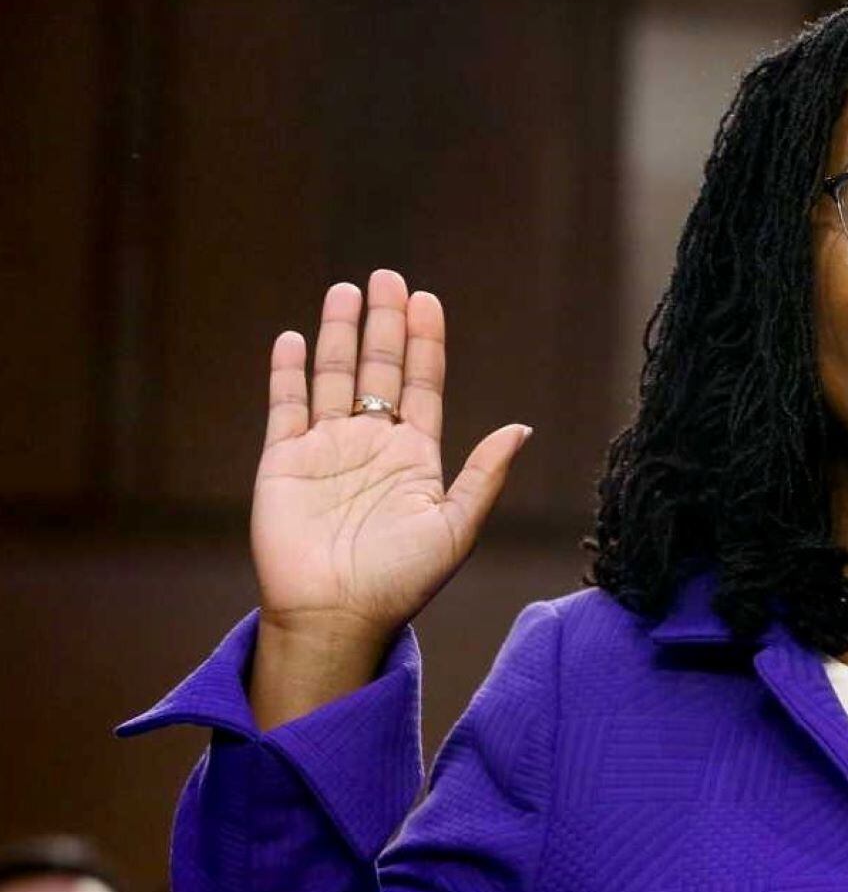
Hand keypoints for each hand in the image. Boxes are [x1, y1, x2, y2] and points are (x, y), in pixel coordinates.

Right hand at [251, 269, 530, 654]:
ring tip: (346, 291)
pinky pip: (285, 405)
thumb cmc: (401, 581)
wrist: (336, 615)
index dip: (425, 342)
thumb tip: (521, 429)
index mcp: (415, 457)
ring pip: (334, 377)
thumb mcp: (456, 527)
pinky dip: (288, 371)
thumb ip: (484, 475)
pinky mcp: (283, 461)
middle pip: (380, 370)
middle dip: (385, 323)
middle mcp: (372, 445)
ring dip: (340, 335)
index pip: (422, 385)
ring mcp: (326, 449)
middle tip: (388, 276)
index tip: (428, 300)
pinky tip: (292, 337)